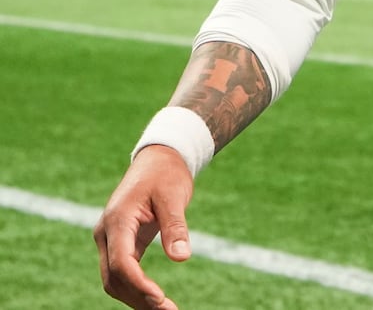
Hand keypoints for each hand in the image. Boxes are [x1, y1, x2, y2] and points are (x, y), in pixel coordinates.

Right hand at [93, 146, 195, 309]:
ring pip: (114, 279)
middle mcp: (107, 233)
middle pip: (113, 278)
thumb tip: (182, 257)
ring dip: (136, 297)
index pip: (121, 262)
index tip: (161, 299)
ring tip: (164, 309)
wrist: (158, 160)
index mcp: (117, 220)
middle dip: (138, 298)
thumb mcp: (175, 197)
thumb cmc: (167, 175)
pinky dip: (135, 287)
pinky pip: (121, 271)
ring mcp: (110, 239)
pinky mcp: (119, 243)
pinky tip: (154, 298)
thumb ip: (176, 227)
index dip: (139, 284)